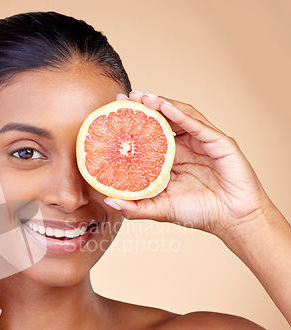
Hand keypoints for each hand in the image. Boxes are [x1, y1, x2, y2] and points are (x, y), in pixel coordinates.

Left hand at [107, 92, 271, 239]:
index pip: (152, 134)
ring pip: (181, 115)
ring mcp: (204, 141)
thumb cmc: (199, 212)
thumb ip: (136, 206)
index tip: (115, 113)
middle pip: (165, 119)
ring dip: (162, 104)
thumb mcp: (160, 209)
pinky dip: (181, 114)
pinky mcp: (220, 143)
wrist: (233, 221)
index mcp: (173, 158)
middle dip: (145, 106)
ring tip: (142, 97)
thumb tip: (109, 201)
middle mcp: (187, 145)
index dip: (135, 123)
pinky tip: (164, 106)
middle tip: (124, 97)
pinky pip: (198, 125)